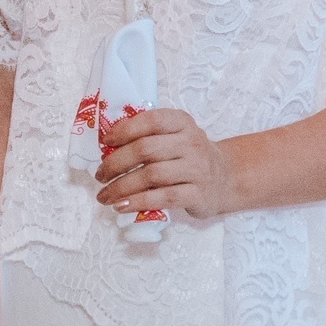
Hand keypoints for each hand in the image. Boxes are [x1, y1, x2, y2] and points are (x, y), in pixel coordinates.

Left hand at [96, 107, 238, 218]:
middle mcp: (192, 143)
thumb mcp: (174, 136)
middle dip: (115, 163)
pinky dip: (138, 202)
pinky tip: (121, 206)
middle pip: (145, 150)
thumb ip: (147, 136)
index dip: (124, 130)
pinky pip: (163, 198)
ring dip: (121, 187)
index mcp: (181, 122)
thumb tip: (106, 146)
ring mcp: (197, 169)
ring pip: (151, 176)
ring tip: (104, 195)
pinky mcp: (199, 194)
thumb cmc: (188, 156)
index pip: (150, 120)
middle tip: (99, 175)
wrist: (225, 179)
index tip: (105, 142)